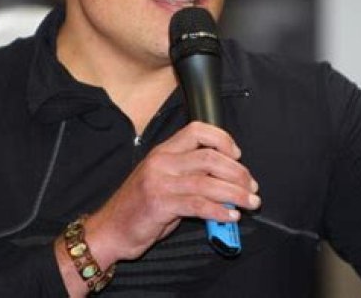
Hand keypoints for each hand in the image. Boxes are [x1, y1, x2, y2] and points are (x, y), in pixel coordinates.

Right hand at [81, 121, 259, 263]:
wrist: (110, 229)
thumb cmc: (139, 207)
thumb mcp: (163, 182)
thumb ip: (191, 177)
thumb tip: (227, 182)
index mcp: (163, 151)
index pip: (196, 130)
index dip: (222, 139)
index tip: (237, 155)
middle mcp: (161, 162)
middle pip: (209, 156)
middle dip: (237, 172)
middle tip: (251, 186)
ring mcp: (159, 182)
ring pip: (208, 181)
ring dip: (235, 193)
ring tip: (249, 202)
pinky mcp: (160, 204)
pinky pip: (198, 204)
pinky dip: (219, 210)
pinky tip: (230, 216)